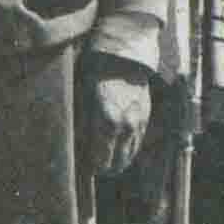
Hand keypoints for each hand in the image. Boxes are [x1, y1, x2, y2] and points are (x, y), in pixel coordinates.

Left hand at [89, 58, 156, 176]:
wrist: (123, 56)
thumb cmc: (95, 73)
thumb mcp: (82, 97)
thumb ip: (82, 124)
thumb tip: (78, 144)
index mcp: (106, 123)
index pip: (101, 160)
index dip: (92, 166)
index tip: (86, 166)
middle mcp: (125, 127)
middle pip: (118, 163)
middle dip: (106, 167)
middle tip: (96, 166)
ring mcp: (138, 123)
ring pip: (130, 155)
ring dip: (120, 161)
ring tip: (109, 162)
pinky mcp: (146, 117)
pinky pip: (138, 142)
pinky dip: (129, 149)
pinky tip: (121, 148)